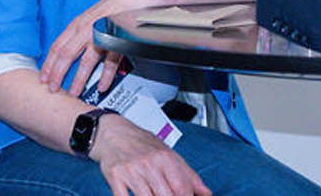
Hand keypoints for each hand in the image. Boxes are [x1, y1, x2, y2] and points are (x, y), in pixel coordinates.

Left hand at [40, 0, 140, 96]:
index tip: (43, 77)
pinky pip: (110, 62)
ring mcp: (101, 34)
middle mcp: (87, 29)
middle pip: (66, 55)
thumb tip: (68, 51)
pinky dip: (105, 76)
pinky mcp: (117, 40)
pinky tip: (102, 86)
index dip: (49, 64)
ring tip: (74, 93)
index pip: (57, 46)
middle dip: (57, 74)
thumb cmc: (112, 7)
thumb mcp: (90, 17)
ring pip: (86, 61)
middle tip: (52, 89)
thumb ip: (79, 32)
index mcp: (78, 24)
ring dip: (79, 80)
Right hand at [91, 114, 210, 195]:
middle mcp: (150, 163)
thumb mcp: (169, 153)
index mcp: (166, 158)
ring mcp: (132, 171)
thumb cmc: (142, 143)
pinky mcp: (115, 177)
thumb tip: (207, 194)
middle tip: (164, 195)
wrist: (113, 131)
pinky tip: (134, 195)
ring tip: (152, 194)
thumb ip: (189, 175)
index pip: (183, 189)